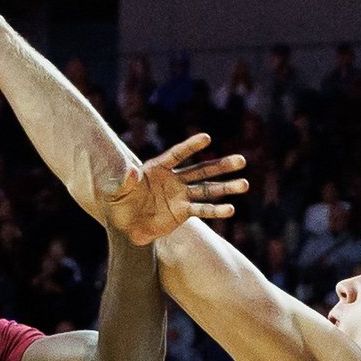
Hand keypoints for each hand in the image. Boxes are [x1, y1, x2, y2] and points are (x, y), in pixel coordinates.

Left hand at [102, 134, 248, 244]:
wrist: (125, 223)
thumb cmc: (118, 203)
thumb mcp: (115, 191)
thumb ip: (123, 181)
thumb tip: (132, 172)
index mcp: (157, 168)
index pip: (177, 155)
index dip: (190, 146)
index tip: (207, 138)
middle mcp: (174, 179)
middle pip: (201, 170)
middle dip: (221, 165)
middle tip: (241, 160)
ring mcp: (181, 196)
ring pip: (207, 190)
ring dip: (226, 187)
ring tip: (245, 184)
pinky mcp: (183, 212)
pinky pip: (202, 210)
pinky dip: (216, 210)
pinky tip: (231, 209)